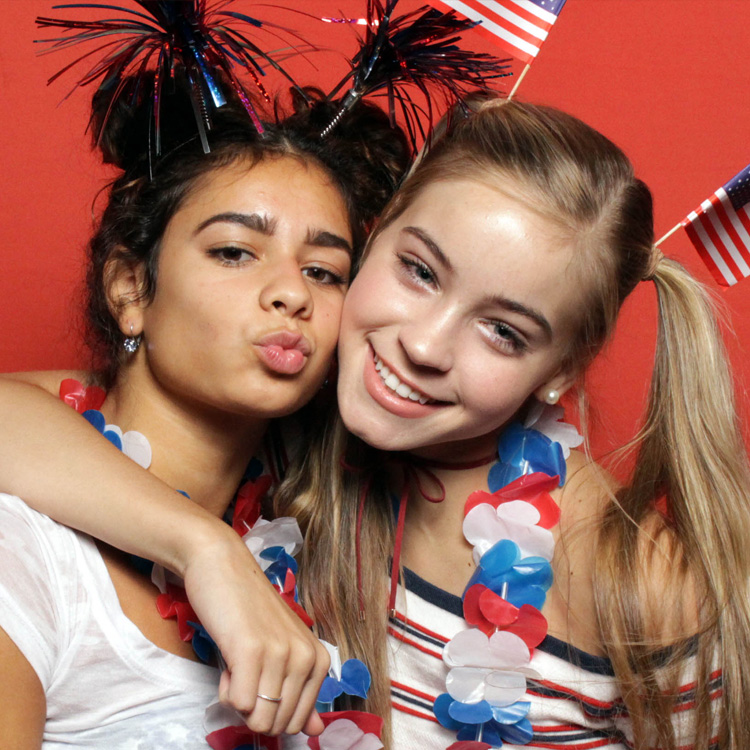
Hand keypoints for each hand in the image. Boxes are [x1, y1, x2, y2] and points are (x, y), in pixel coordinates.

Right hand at [182, 524, 329, 735]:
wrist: (222, 566)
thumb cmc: (249, 610)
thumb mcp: (282, 650)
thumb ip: (300, 693)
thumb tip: (315, 732)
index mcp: (319, 660)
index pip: (297, 723)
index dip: (269, 711)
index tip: (261, 677)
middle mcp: (306, 658)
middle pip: (277, 725)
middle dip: (253, 709)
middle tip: (246, 670)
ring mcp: (281, 654)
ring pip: (257, 719)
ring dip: (237, 698)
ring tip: (238, 661)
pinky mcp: (251, 651)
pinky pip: (238, 704)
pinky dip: (226, 690)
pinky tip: (229, 658)